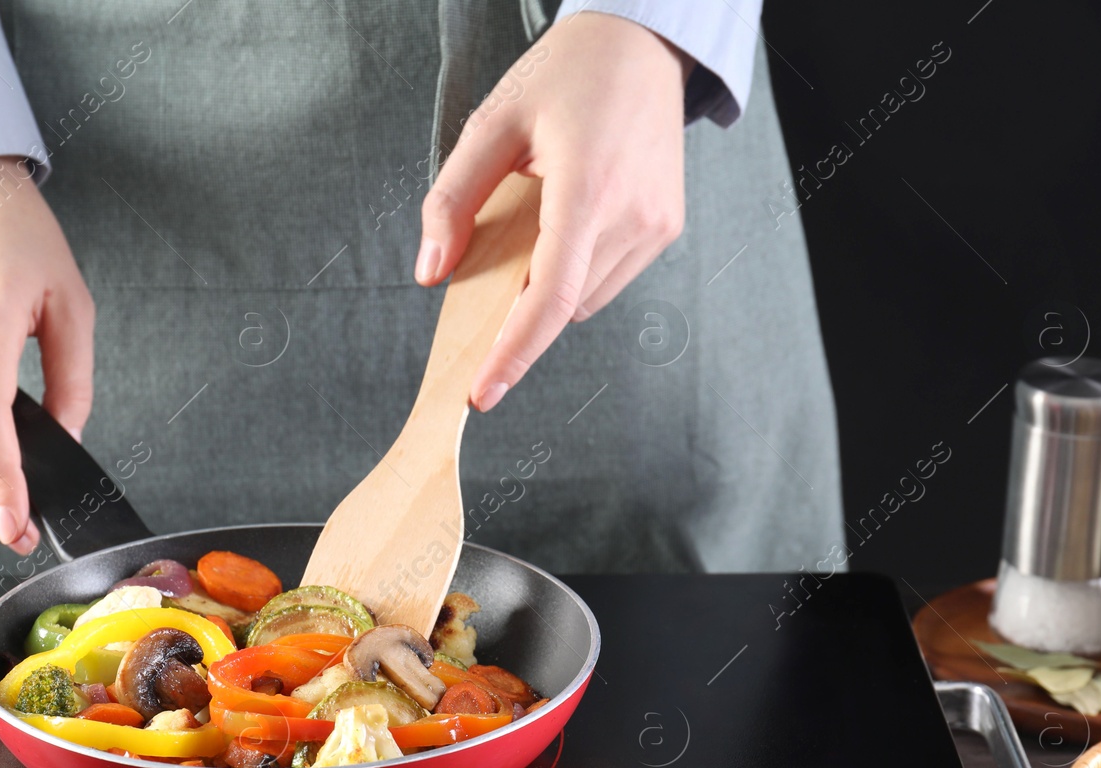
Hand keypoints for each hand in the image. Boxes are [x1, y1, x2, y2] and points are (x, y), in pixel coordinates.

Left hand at [417, 12, 692, 410]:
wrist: (641, 43)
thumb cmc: (566, 74)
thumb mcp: (491, 124)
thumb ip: (453, 200)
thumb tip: (433, 271)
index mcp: (589, 188)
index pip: (550, 298)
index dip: (514, 354)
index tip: (482, 392)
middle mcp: (634, 215)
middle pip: (563, 304)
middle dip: (520, 305)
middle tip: (495, 261)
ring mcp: (658, 226)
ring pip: (587, 300)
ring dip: (551, 287)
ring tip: (540, 223)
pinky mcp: (667, 228)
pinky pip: (609, 278)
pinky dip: (577, 271)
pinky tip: (569, 222)